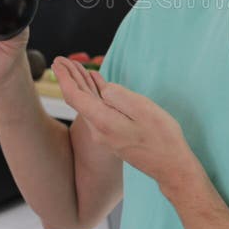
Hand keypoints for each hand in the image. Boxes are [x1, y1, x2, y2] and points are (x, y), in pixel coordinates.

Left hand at [52, 57, 196, 190]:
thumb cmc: (162, 137)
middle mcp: (99, 131)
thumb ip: (119, 96)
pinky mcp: (113, 136)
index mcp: (104, 122)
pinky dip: (94, 95)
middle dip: (69, 78)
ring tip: (75, 68)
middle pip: (78, 100)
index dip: (64, 77)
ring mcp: (105, 135)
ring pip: (87, 105)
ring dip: (81, 86)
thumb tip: (103, 88)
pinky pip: (97, 111)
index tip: (57, 62)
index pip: (75, 96)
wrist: (171, 167)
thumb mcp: (143, 109)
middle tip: (60, 60)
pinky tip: (95, 85)